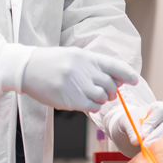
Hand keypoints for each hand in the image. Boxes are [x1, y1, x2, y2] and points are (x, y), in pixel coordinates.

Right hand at [21, 48, 138, 111]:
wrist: (28, 68)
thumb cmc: (52, 62)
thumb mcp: (75, 56)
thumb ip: (94, 66)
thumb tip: (114, 80)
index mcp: (87, 57)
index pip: (115, 66)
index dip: (127, 74)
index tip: (134, 81)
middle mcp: (84, 70)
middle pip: (111, 85)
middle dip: (111, 91)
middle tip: (106, 92)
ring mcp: (77, 85)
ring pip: (102, 97)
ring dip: (101, 99)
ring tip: (91, 95)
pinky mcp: (70, 99)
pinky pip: (92, 106)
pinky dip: (93, 106)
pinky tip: (85, 102)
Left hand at [108, 101, 162, 155]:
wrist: (131, 135)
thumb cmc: (131, 124)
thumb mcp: (126, 122)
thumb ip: (131, 129)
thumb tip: (136, 140)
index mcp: (159, 108)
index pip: (162, 110)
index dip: (153, 121)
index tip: (143, 132)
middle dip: (158, 135)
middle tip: (146, 144)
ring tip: (151, 151)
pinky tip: (157, 156)